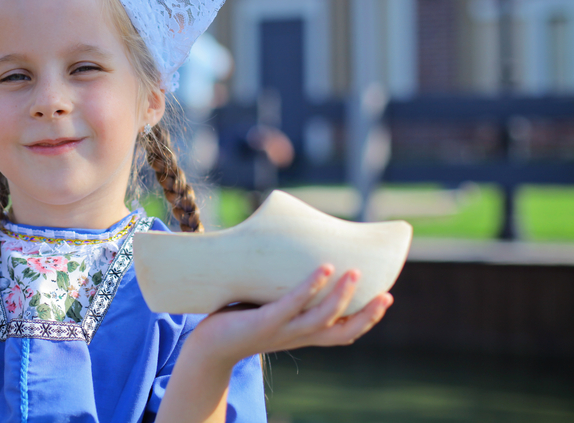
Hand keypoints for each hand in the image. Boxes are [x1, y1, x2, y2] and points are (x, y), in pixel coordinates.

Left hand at [192, 265, 392, 369]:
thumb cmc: (239, 320)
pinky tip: (323, 269)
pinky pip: (292, 304)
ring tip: (354, 272)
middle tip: (387, 294)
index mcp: (302, 335)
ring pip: (321, 318)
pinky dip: (310, 287)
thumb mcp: (270, 306)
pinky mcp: (264, 322)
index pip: (343, 333)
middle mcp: (297, 336)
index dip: (367, 318)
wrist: (208, 346)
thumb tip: (294, 251)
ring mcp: (282, 330)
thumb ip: (285, 289)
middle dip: (367, 315)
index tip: (387, 298)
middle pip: (341, 331)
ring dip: (341, 296)